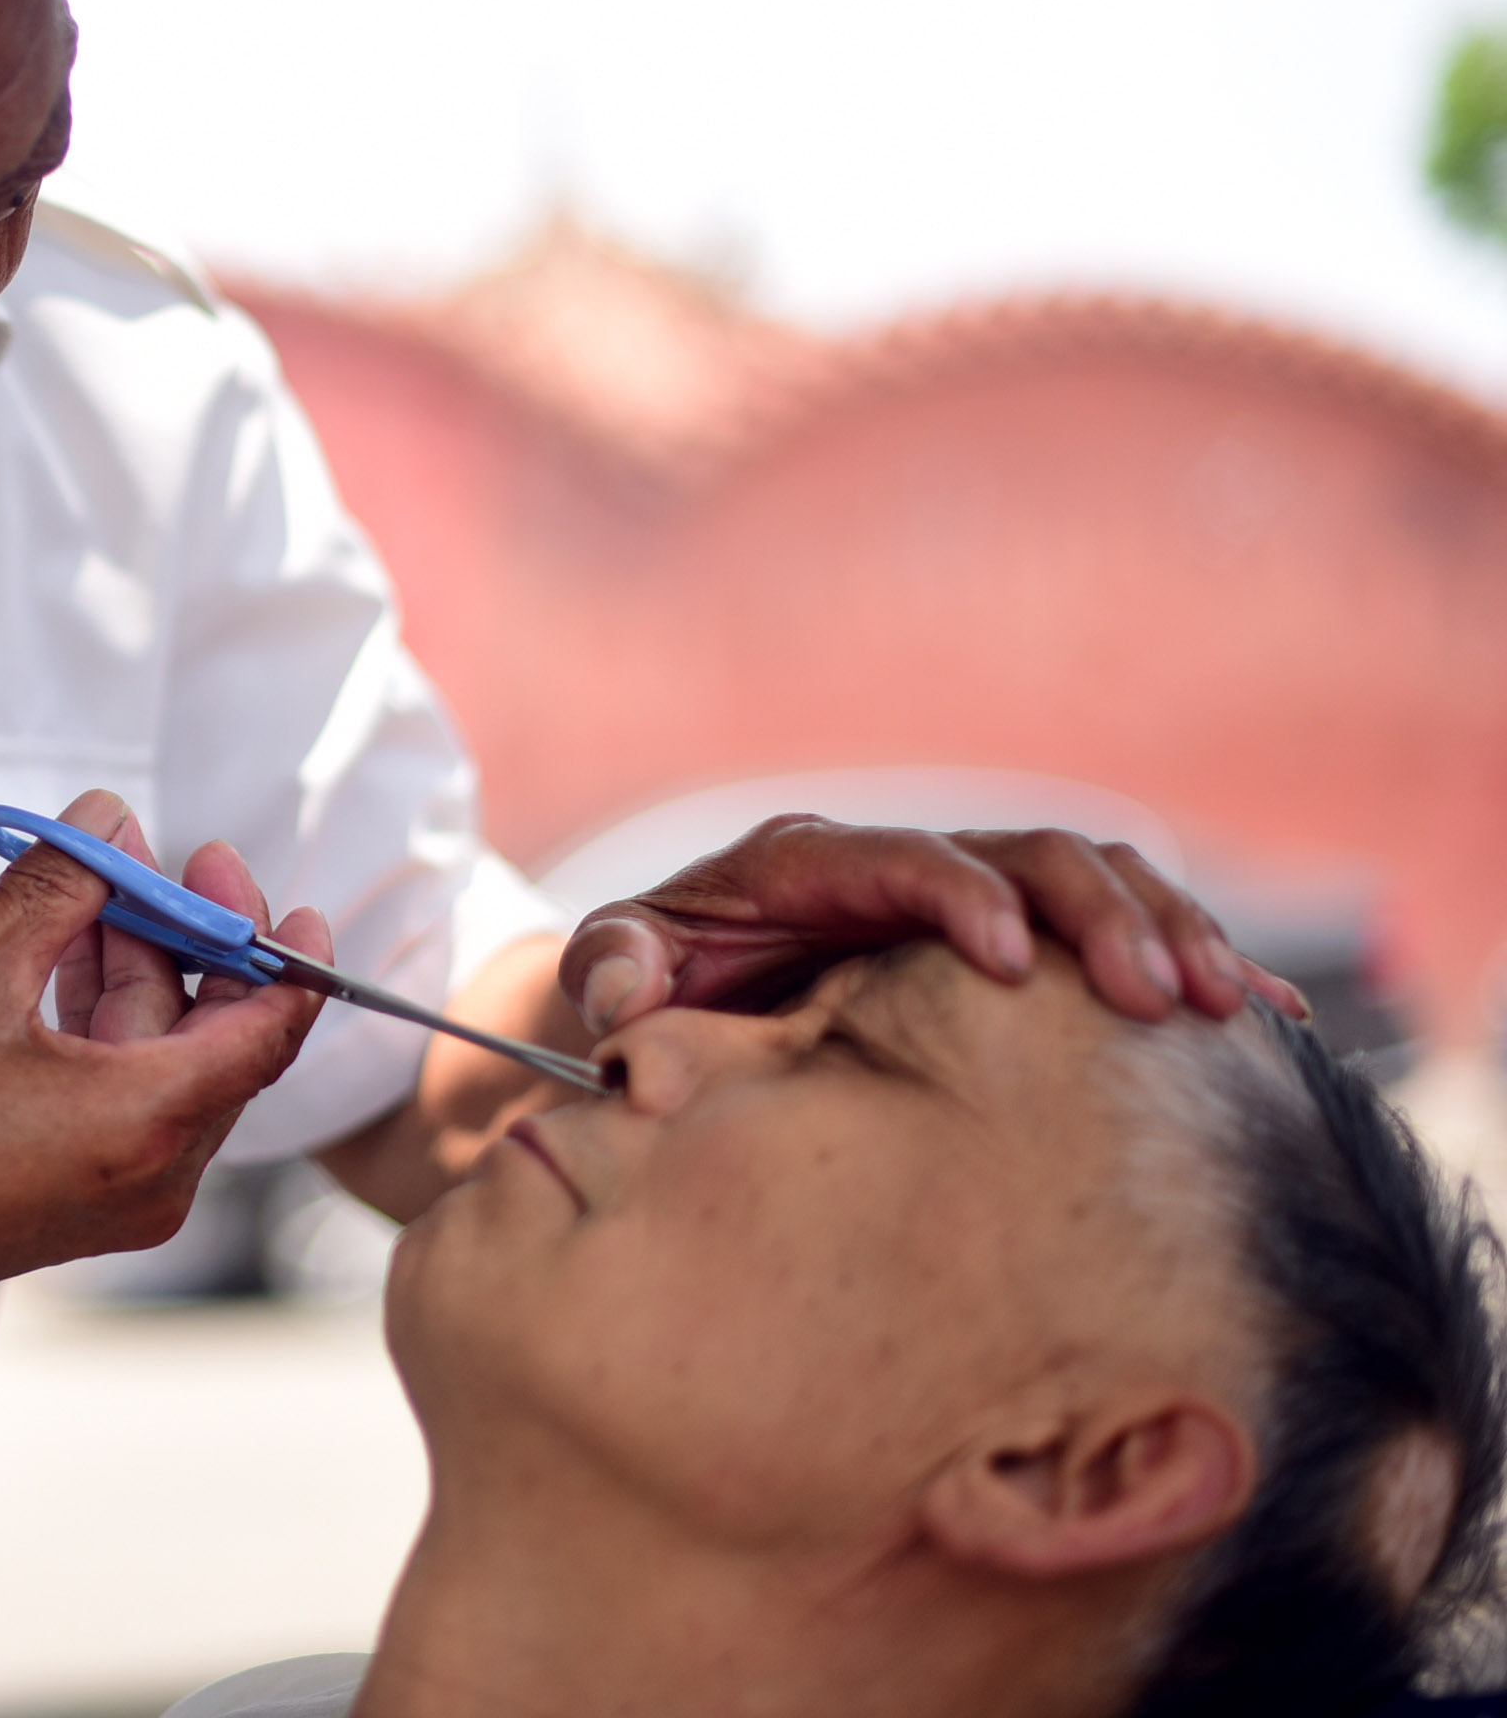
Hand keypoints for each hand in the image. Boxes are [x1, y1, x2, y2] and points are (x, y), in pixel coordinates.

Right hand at [0, 790, 331, 1320]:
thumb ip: (57, 884)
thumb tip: (107, 818)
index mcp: (153, 1126)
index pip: (271, 1027)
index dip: (274, 941)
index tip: (238, 875)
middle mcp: (154, 1179)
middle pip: (212, 1037)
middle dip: (180, 939)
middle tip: (137, 856)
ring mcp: (111, 1201)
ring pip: (157, 1065)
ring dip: (129, 976)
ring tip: (80, 894)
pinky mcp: (66, 1205)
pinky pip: (117, 1101)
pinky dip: (96, 1028)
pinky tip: (49, 964)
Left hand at [558, 814, 1306, 1035]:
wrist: (666, 984)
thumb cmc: (642, 978)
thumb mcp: (616, 968)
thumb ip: (613, 967)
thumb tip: (620, 991)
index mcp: (805, 864)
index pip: (902, 858)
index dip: (961, 897)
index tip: (1012, 963)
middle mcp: (899, 865)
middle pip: (1025, 854)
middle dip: (1101, 917)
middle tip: (1165, 998)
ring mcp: (960, 895)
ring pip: (1088, 879)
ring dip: (1166, 934)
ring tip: (1234, 1010)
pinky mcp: (1008, 938)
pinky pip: (1113, 930)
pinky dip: (1185, 961)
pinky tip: (1266, 1025)